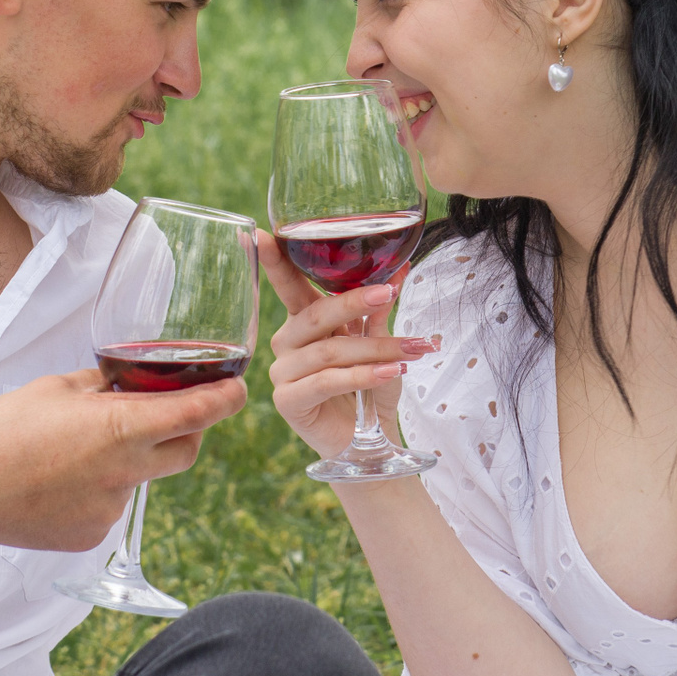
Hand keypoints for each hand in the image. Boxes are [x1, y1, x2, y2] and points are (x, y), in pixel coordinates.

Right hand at [0, 368, 244, 562]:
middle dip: (187, 429)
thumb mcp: (56, 388)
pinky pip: (114, 504)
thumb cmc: (3, 431)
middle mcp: (126, 470)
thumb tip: (124, 383)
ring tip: (80, 449)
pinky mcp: (94, 533)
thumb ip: (101, 386)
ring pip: (144, 477)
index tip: (240, 390)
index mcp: (121, 427)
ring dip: (132, 459)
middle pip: (186, 450)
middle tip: (166, 412)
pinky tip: (63, 480)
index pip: (197, 413)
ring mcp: (112, 507)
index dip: (227, 399)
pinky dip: (101, 488)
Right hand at [261, 229, 436, 460]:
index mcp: (303, 320)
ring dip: (377, 347)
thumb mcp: (380, 342)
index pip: (288, 283)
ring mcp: (283, 372)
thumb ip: (381, 307)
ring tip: (413, 349)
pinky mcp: (288, 402)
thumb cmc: (369, 387)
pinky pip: (326, 382)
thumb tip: (401, 264)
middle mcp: (286, 342)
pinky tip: (390, 372)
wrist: (369, 440)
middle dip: (354, 301)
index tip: (263, 235)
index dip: (274, 260)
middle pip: (315, 314)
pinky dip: (363, 375)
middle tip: (389, 291)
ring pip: (330, 351)